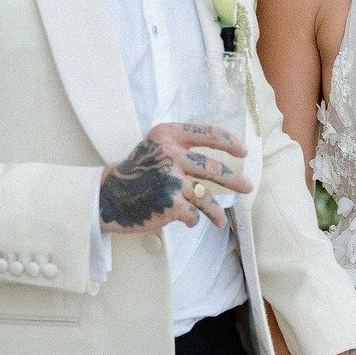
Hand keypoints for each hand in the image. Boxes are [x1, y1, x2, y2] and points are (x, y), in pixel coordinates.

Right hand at [99, 121, 251, 233]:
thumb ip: (180, 147)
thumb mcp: (154, 148)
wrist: (107, 197)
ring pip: (205, 197)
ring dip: (216, 212)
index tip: (242, 150)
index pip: (206, 133)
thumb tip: (217, 161)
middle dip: (233, 180)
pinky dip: (191, 220)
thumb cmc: (136, 173)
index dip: (228, 141)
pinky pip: (193, 215)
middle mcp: (171, 155)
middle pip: (212, 168)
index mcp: (167, 136)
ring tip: (220, 221)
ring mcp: (171, 180)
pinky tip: (186, 220)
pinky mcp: (171, 204)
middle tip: (248, 186)